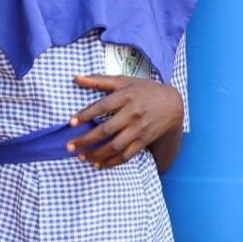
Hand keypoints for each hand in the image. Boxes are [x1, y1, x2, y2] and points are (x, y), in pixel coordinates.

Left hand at [67, 75, 182, 168]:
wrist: (172, 105)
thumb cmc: (144, 90)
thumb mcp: (124, 81)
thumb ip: (99, 80)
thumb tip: (76, 77)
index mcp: (126, 96)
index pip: (102, 107)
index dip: (85, 115)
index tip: (70, 123)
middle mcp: (132, 114)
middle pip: (106, 130)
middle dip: (86, 140)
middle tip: (69, 146)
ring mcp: (138, 129)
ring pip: (115, 146)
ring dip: (96, 154)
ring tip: (81, 157)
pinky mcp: (143, 141)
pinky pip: (126, 155)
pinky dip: (111, 162)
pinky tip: (98, 164)